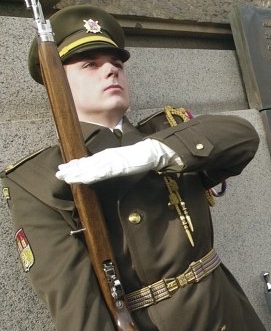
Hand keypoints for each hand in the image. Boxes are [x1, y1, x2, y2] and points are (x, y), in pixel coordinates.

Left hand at [56, 139, 178, 183]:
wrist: (151, 152)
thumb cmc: (140, 156)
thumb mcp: (123, 160)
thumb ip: (113, 164)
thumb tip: (106, 169)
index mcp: (107, 155)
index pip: (88, 161)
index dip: (76, 164)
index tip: (65, 168)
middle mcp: (106, 157)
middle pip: (85, 164)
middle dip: (71, 169)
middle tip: (58, 173)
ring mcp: (110, 161)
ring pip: (90, 168)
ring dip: (76, 173)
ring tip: (64, 176)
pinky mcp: (116, 166)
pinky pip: (100, 172)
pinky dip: (90, 175)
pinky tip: (82, 178)